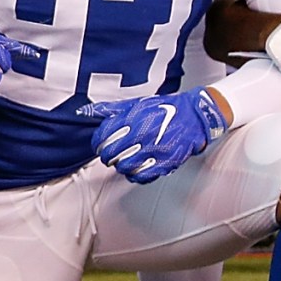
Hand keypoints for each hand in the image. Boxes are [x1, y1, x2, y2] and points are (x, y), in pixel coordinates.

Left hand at [85, 90, 226, 183]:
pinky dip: (136, 175)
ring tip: (125, 160)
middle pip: (111, 154)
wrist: (195, 116)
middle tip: (111, 155)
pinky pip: (142, 176)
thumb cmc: (165, 109)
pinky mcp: (166, 162)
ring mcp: (154, 149)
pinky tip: (137, 168)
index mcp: (133, 118)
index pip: (102, 137)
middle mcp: (142, 134)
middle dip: (108, 156)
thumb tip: (84, 111)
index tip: (100, 145)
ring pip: (124, 167)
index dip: (98, 143)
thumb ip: (110, 109)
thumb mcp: (136, 103)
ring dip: (121, 166)